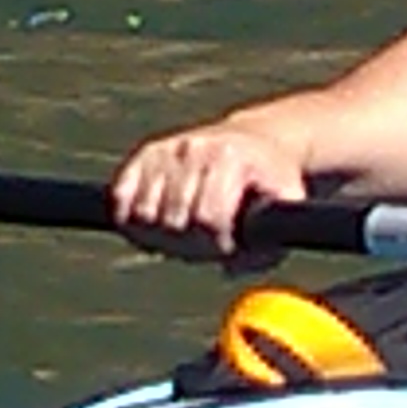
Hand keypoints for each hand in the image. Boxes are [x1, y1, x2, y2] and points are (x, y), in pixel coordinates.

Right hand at [106, 121, 308, 260]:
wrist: (251, 141)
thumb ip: (274, 238)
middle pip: (173, 220)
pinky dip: (131, 219)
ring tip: (182, 235)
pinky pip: (120, 198)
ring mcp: (167, 149)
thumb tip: (233, 266)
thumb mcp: (286, 201)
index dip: (216, 245)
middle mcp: (195, 147)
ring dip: (159, 235)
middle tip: (203, 245)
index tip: (227, 247)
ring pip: (144, 212)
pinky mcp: (145, 155)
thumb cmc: (267, 179)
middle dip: (188, 244)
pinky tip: (156, 224)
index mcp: (231, 157)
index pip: (208, 218)